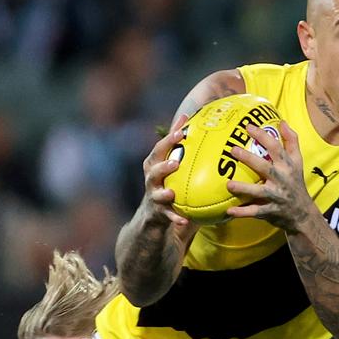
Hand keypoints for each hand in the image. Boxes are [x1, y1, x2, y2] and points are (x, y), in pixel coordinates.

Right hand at [140, 113, 189, 227]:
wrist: (152, 214)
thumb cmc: (166, 182)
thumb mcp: (170, 163)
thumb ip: (179, 143)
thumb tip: (188, 117)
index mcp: (154, 164)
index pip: (160, 149)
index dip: (169, 140)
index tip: (181, 132)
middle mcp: (151, 179)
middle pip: (153, 170)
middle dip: (163, 166)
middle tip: (175, 163)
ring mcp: (153, 196)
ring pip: (156, 194)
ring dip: (163, 193)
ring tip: (171, 193)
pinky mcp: (157, 213)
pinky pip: (167, 215)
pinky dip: (174, 217)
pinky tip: (184, 220)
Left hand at [225, 122, 317, 231]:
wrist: (303, 213)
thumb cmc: (295, 182)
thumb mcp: (297, 161)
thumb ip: (291, 141)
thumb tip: (282, 122)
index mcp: (287, 165)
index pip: (275, 147)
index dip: (262, 136)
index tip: (248, 127)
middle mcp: (281, 179)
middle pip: (265, 167)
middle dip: (249, 159)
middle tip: (233, 150)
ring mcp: (276, 196)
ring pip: (259, 191)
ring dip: (243, 188)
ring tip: (228, 184)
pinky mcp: (270, 211)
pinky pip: (255, 212)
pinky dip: (243, 212)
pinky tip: (229, 211)